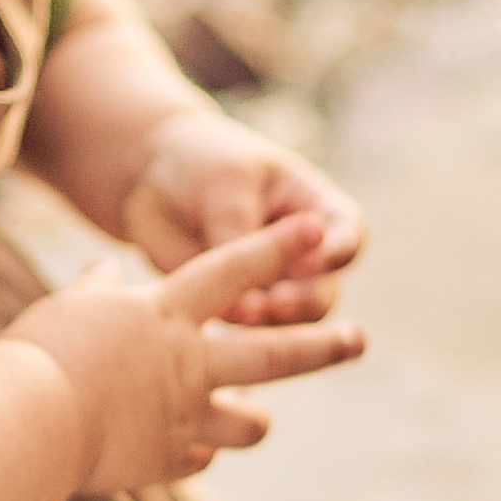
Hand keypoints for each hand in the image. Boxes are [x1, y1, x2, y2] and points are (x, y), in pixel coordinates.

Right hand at [11, 215, 363, 495]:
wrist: (27, 424)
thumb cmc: (37, 354)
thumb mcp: (67, 306)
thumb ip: (97, 288)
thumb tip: (104, 268)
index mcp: (165, 316)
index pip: (232, 270)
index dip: (276, 247)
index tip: (315, 230)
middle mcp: (188, 364)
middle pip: (275, 353)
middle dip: (323, 346)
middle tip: (358, 339)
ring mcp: (184, 417)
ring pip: (251, 422)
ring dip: (252, 417)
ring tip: (247, 412)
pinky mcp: (168, 460)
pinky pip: (200, 458)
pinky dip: (195, 450)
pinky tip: (179, 446)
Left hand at [120, 112, 365, 327]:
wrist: (153, 179)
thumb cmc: (203, 165)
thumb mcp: (226, 183)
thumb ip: (242, 231)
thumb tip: (249, 293)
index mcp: (316, 210)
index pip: (348, 235)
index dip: (338, 252)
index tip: (316, 258)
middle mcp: (303, 255)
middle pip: (325, 290)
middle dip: (306, 300)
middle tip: (277, 302)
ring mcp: (271, 286)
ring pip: (291, 323)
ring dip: (274, 326)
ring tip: (244, 314)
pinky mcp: (237, 308)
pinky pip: (247, 334)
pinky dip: (238, 336)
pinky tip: (219, 327)